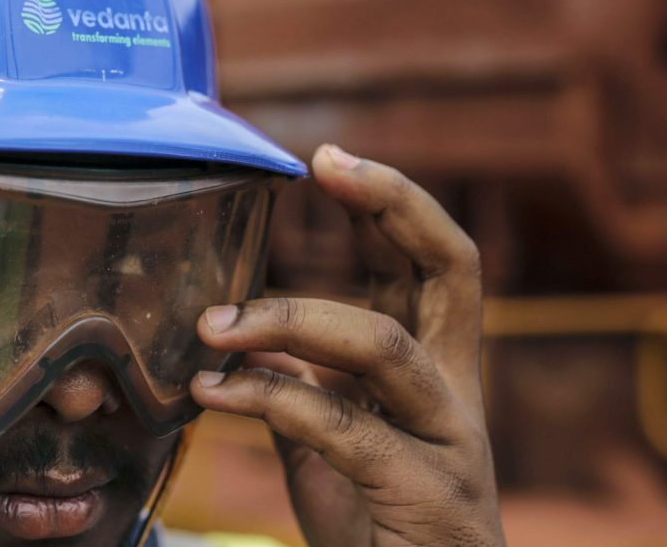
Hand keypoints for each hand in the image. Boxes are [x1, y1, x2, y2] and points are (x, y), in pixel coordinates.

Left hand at [192, 145, 504, 546]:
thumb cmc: (378, 532)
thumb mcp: (332, 450)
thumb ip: (305, 388)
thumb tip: (246, 336)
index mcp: (435, 372)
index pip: (431, 264)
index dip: (388, 203)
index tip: (327, 158)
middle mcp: (456, 395)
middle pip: (455, 270)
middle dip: (395, 203)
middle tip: (327, 161)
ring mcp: (450, 444)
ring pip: (383, 343)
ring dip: (288, 317)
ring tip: (213, 323)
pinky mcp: (424, 496)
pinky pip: (341, 426)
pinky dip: (268, 398)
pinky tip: (210, 391)